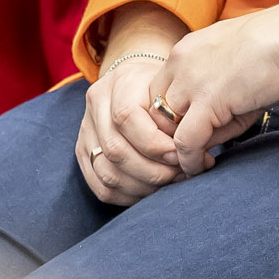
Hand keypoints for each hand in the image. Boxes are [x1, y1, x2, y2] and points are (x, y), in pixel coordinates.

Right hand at [77, 4, 193, 203]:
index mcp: (119, 82)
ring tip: (168, 185)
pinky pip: (100, 187)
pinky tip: (149, 192)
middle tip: (180, 175)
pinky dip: (127, 196)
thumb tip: (194, 152)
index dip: (155, 144)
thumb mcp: (173, 89)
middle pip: (116, 150)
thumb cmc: (163, 88)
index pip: (127, 118)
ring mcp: (86, 130)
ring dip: (142, 187)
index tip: (182, 154)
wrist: (137, 82)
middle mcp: (96, 104)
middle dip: (153, 171)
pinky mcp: (83, 153)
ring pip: (108, 173)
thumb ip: (178, 115)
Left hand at [155, 0, 278, 167]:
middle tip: (187, 152)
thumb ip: (209, 100)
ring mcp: (191, 82)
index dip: (169, 117)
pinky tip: (201, 166)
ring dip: (176, 149)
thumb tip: (200, 140)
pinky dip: (189, 160)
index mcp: (184, 52)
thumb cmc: (273, 51)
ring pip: (164, 128)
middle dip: (168, 134)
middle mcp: (180, 64)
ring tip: (194, 162)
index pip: (158, 92)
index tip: (187, 133)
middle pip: (155, 110)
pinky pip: (185, 142)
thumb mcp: (231, 72)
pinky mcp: (207, 102)